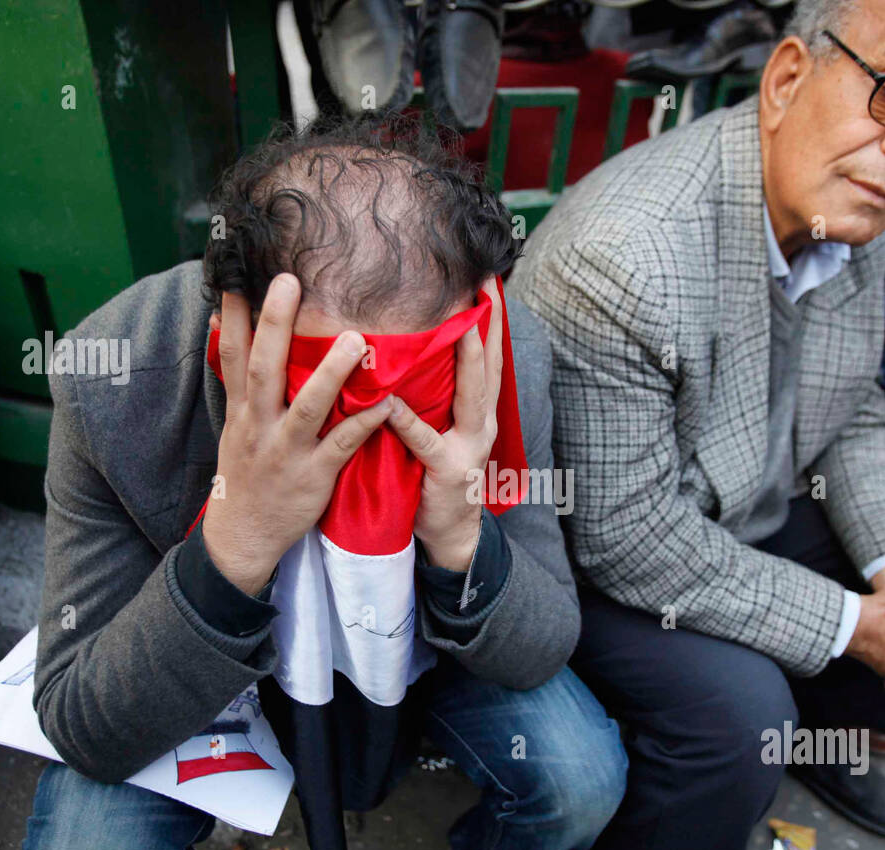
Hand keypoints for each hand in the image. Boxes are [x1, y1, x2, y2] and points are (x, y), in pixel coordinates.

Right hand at [202, 274, 393, 593]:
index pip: (232, 354)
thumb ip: (237, 380)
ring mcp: (287, 450)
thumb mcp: (234, 427)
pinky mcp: (315, 475)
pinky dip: (364, 423)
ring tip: (355, 339)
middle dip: (274, 324)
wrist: (244, 535)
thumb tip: (221, 325)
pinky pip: (342, 444)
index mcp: (241, 410)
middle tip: (288, 280)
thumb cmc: (247, 473)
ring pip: (307, 406)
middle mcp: (260, 424)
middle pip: (264, 368)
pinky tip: (386, 402)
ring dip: (330, 372)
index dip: (231, 315)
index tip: (232, 275)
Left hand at [385, 276, 504, 570]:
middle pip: (490, 366)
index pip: (488, 356)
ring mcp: (468, 446)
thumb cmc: (439, 475)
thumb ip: (437, 394)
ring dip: (468, 361)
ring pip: (472, 396)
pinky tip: (393, 403)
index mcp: (480, 410)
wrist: (451, 533)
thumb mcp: (445, 428)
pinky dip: (409, 422)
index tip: (488, 280)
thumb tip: (416, 350)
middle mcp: (482, 422)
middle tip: (485, 287)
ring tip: (461, 328)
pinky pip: (425, 442)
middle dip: (490, 326)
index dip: (491, 319)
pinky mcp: (445, 471)